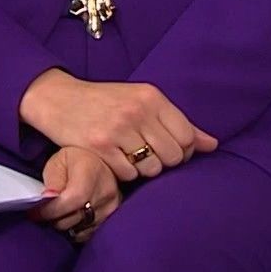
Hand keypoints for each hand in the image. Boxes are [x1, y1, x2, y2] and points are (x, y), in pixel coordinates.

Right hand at [20, 69, 216, 181]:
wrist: (57, 99)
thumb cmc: (104, 102)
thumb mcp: (141, 102)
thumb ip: (177, 122)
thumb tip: (212, 145)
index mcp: (151, 97)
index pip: (188, 137)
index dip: (181, 150)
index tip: (165, 148)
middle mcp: (137, 111)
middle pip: (173, 156)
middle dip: (163, 162)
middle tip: (145, 154)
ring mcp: (118, 129)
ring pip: (153, 169)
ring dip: (143, 169)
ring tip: (128, 155)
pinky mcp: (100, 146)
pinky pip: (129, 174)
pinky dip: (124, 173)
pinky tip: (113, 159)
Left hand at [28, 146, 120, 243]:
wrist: (98, 163)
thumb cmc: (74, 160)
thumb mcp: (58, 162)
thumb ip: (53, 182)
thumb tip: (48, 200)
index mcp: (91, 171)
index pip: (73, 199)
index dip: (52, 210)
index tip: (36, 213)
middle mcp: (106, 190)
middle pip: (76, 218)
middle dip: (55, 219)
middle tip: (42, 215)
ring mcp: (112, 206)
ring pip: (82, 228)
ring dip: (65, 225)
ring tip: (56, 215)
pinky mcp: (113, 217)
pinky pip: (90, 233)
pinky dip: (76, 229)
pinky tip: (69, 218)